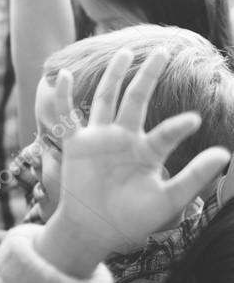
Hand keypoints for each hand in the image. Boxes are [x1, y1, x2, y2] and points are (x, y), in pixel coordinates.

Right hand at [39, 49, 229, 273]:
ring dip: (113, 76)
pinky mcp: (76, 143)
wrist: (95, 230)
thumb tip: (225, 154)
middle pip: (135, 99)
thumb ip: (194, 177)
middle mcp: (123, 137)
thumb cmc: (132, 218)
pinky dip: (65, 96)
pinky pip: (67, 115)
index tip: (195, 120)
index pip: (166, 131)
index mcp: (146, 150)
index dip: (179, 126)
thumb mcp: (169, 199)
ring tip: (124, 53)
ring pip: (105, 99)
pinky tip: (66, 77)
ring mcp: (98, 137)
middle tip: (164, 52)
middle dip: (148, 76)